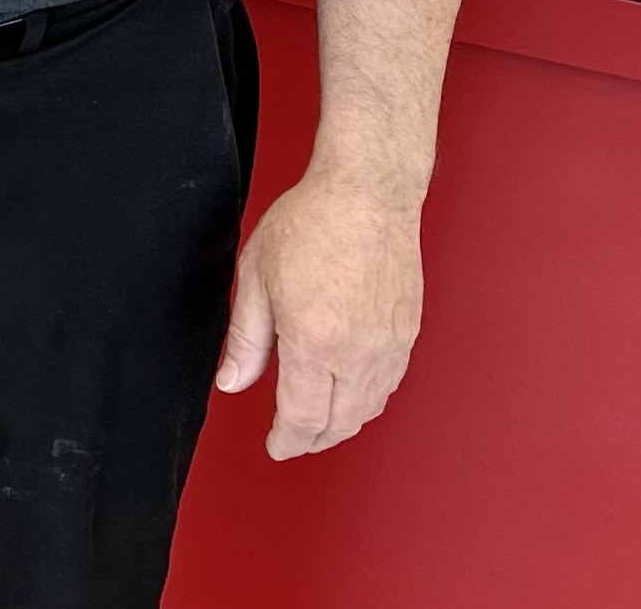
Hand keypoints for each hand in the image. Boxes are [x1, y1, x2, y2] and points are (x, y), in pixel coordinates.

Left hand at [214, 173, 422, 458]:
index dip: (287, 441)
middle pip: (339, 424)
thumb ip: (246, 340)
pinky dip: (367, 401)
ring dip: (342, 425)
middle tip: (292, 440)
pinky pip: (388, 385)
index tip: (276, 447)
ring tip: (318, 424)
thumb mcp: (257, 278)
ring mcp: (389, 345)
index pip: (302, 418)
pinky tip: (350, 394)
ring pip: (369, 409)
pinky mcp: (407, 334)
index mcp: (314, 342)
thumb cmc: (312, 223)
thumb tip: (233, 382)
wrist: (368, 193)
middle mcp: (358, 352)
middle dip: (313, 440)